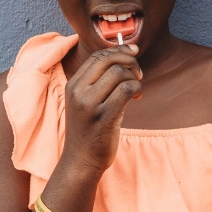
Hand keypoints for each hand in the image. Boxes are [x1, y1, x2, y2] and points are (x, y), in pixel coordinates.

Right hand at [60, 44, 142, 174]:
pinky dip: (137, 89)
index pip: (97, 56)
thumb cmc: (89, 130)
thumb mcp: (85, 102)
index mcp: (73, 85)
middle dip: (130, 61)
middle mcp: (78, 91)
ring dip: (134, 78)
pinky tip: (136, 98)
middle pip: (109, 60)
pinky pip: (126, 89)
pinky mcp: (104, 117)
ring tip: (136, 91)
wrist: (81, 161)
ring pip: (119, 73)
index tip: (133, 52)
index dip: (119, 50)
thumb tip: (124, 55)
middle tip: (138, 74)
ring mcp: (89, 104)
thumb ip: (98, 81)